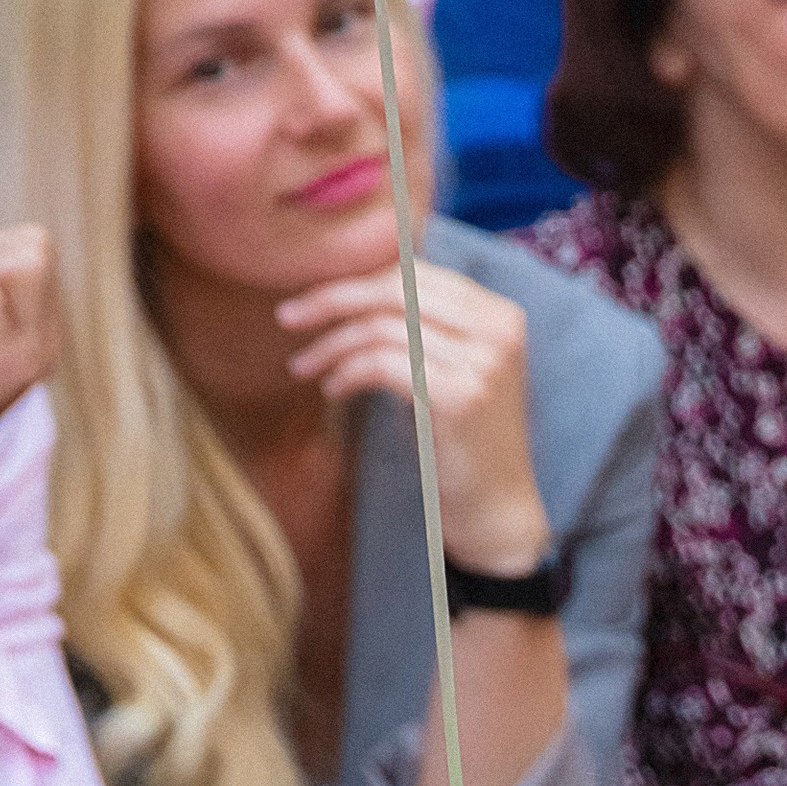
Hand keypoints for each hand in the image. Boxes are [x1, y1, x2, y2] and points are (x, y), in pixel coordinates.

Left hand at [274, 258, 551, 576]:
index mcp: (499, 314)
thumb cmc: (464, 444)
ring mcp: (483, 362)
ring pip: (382, 327)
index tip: (311, 299)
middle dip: (332, 299)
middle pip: (397, 289)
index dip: (356, 281)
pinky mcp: (460, 396)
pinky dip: (347, 372)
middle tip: (287, 317)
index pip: (414, 273)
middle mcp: (498, 329)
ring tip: (304, 367)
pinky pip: (383, 363)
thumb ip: (424, 327)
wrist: (497, 512)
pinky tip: (332, 389)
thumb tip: (352, 287)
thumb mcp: (453, 370)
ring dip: (331, 345)